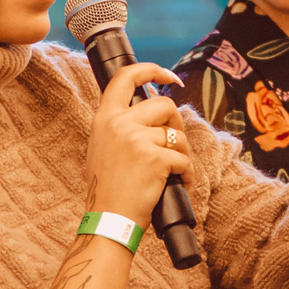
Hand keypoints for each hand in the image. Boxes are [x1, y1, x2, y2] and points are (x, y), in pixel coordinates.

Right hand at [85, 61, 188, 220]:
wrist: (108, 218)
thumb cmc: (107, 188)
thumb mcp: (102, 147)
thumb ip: (119, 126)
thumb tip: (149, 115)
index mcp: (105, 118)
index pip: (126, 78)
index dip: (151, 70)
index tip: (169, 75)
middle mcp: (120, 123)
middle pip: (164, 105)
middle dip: (176, 124)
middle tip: (175, 144)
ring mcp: (138, 139)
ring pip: (177, 135)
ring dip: (182, 153)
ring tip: (174, 170)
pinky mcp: (156, 158)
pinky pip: (183, 159)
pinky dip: (186, 173)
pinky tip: (178, 183)